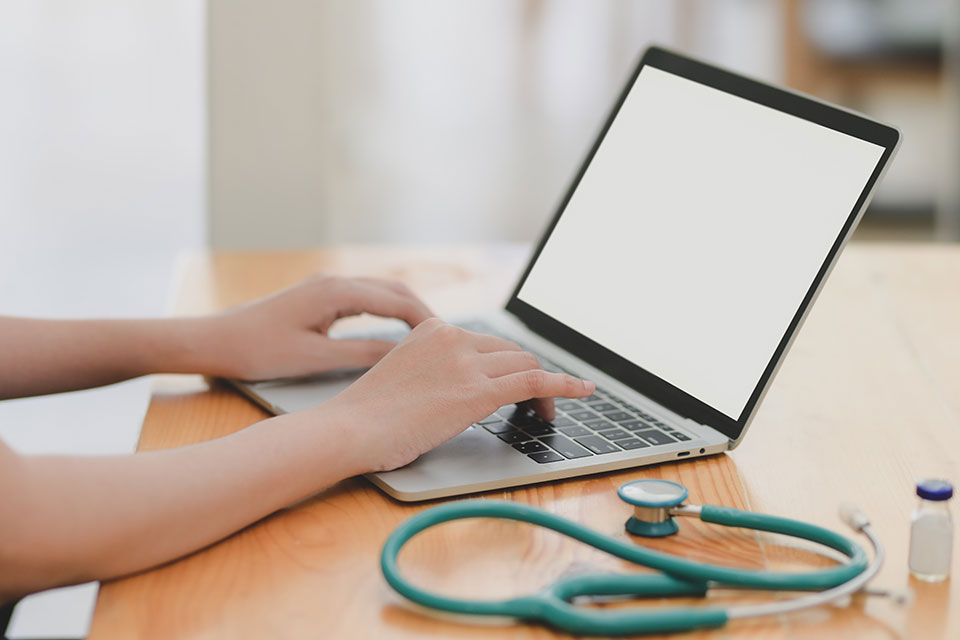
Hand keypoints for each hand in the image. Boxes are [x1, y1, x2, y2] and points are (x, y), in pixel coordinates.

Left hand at [204, 276, 432, 379]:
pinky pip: (364, 298)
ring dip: (406, 310)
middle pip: (393, 290)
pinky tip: (393, 329)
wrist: (213, 340)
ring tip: (428, 337)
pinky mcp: (318, 297)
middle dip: (423, 312)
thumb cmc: (257, 350)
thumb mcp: (314, 358)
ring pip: (380, 292)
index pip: (397, 301)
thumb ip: (361, 355)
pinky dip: (385, 311)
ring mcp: (326, 287)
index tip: (448, 341)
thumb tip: (402, 357)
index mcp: (336, 291)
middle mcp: (334, 281)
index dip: (426, 322)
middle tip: (446, 339)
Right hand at [322, 318, 594, 471]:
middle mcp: (453, 337)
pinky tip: (583, 391)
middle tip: (537, 402)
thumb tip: (458, 390)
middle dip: (530, 374)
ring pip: (526, 365)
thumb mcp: (404, 377)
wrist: (348, 430)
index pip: (488, 343)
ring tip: (549, 412)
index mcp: (433, 329)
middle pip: (512, 352)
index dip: (510, 365)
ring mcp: (466, 362)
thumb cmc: (366, 417)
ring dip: (546, 387)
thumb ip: (434, 373)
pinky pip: (534, 381)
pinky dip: (564, 385)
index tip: (520, 383)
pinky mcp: (476, 391)